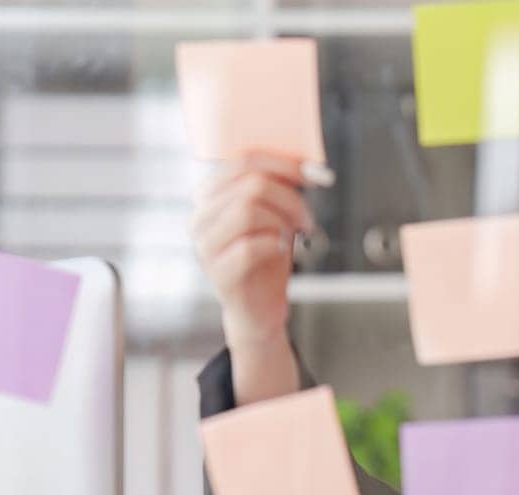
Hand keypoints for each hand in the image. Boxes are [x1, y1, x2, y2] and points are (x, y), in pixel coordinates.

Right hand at [189, 151, 315, 345]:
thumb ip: (278, 187)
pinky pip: (250, 247)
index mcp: (210, 195)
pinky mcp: (217, 273)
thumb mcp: (274, 215)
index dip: (284, 163)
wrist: (260, 309)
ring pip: (248, 210)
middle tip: (308, 218)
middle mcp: (200, 217)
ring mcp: (205, 246)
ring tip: (293, 236)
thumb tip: (307, 164)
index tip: (317, 174)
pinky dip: (274, 246)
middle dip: (290, 198)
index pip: (244, 161)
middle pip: (251, 184)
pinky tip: (280, 252)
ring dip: (282, 221)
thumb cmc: (267, 258)